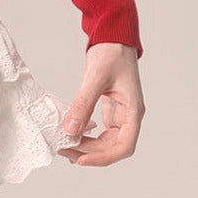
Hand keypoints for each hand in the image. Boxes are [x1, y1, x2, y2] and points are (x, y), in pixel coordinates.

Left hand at [57, 41, 144, 167]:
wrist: (114, 38)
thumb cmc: (113, 52)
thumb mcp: (96, 77)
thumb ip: (83, 104)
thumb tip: (70, 130)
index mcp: (133, 111)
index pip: (124, 146)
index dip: (103, 158)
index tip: (82, 159)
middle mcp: (129, 117)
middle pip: (111, 148)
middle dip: (88, 153)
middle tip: (63, 150)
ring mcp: (120, 116)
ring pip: (104, 144)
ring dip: (85, 148)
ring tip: (64, 146)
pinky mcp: (109, 113)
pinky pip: (99, 134)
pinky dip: (85, 138)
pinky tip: (71, 138)